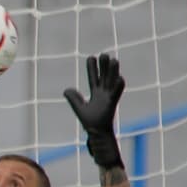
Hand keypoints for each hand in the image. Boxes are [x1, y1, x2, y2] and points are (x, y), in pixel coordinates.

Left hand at [64, 53, 124, 167]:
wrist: (97, 132)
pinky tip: (120, 78)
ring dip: (112, 72)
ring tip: (114, 60)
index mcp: (95, 93)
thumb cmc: (90, 121)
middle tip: (104, 54)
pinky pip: (116, 94)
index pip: (93, 77)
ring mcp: (108, 97)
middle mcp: (103, 93)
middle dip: (103, 66)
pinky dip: (118, 86)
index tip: (91, 57)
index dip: (92, 68)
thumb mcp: (79, 108)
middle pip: (104, 76)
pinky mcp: (112, 104)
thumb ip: (74, 99)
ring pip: (111, 82)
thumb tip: (66, 90)